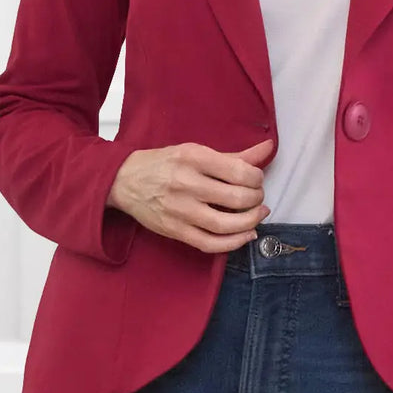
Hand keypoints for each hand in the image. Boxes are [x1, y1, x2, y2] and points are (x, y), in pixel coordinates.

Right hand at [107, 137, 273, 251]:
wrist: (124, 181)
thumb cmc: (164, 163)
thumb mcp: (196, 151)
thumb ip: (234, 155)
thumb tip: (269, 148)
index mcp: (193, 158)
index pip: (239, 172)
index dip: (257, 178)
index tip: (257, 179)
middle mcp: (186, 183)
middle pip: (237, 198)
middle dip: (256, 199)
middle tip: (257, 197)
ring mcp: (180, 210)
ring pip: (226, 225)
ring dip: (251, 222)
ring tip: (257, 215)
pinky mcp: (175, 231)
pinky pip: (210, 244)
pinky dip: (234, 243)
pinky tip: (246, 235)